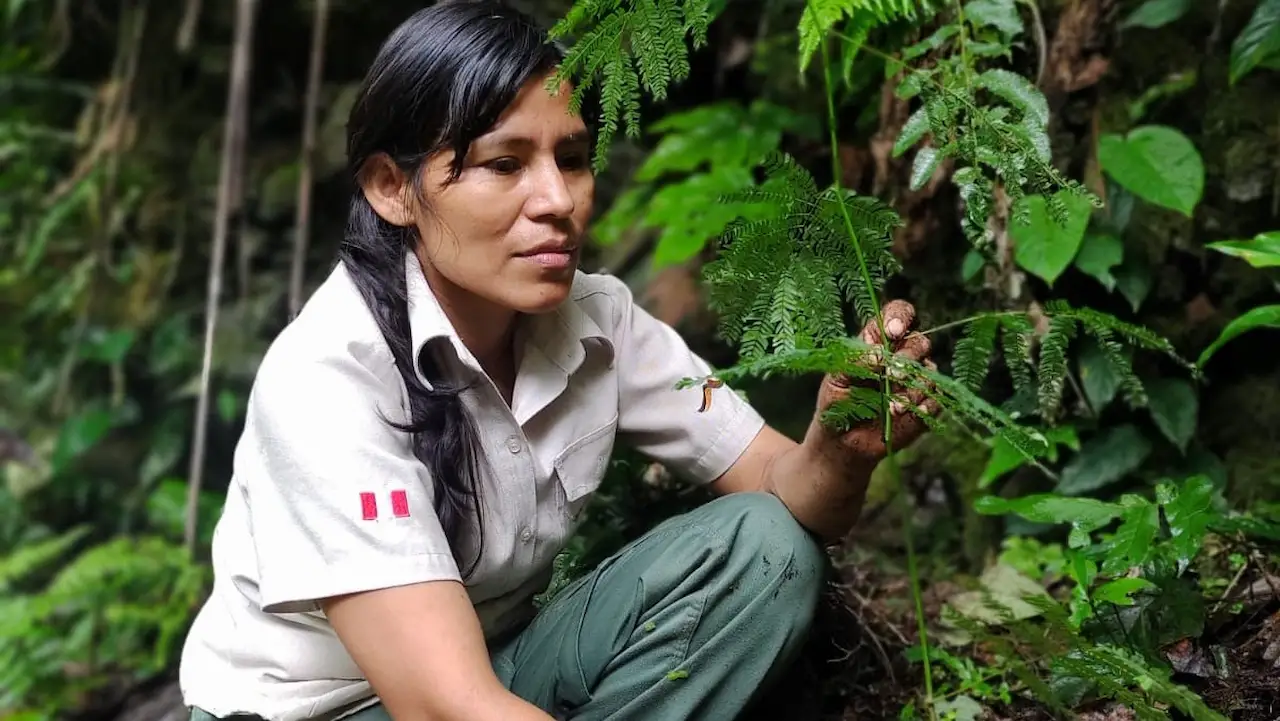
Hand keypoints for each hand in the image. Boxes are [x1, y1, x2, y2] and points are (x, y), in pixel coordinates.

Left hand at [810, 299, 939, 464]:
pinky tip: (905, 415)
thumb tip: (880, 352)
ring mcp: (917, 380)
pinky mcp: (927, 404)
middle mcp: (902, 356)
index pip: (898, 313)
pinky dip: (924, 406)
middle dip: (908, 358)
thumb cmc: (836, 404)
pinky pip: (937, 399)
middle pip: (920, 342)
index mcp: (878, 340)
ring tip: (891, 408)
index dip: (900, 317)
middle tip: (892, 376)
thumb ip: (856, 361)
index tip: (893, 332)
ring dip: (911, 389)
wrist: (843, 443)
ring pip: (929, 372)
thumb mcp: (836, 379)